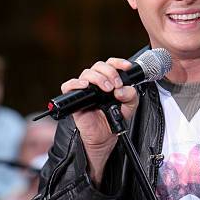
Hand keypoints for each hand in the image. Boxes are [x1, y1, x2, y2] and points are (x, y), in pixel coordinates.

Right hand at [61, 57, 138, 185]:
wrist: (105, 136)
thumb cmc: (114, 118)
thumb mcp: (129, 106)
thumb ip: (130, 95)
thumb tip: (121, 89)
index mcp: (109, 80)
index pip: (111, 64)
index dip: (119, 62)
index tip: (127, 68)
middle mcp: (96, 82)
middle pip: (99, 66)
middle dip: (110, 73)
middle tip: (116, 85)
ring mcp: (85, 89)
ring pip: (87, 73)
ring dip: (98, 78)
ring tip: (107, 89)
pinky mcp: (75, 99)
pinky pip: (69, 86)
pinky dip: (76, 83)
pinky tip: (85, 87)